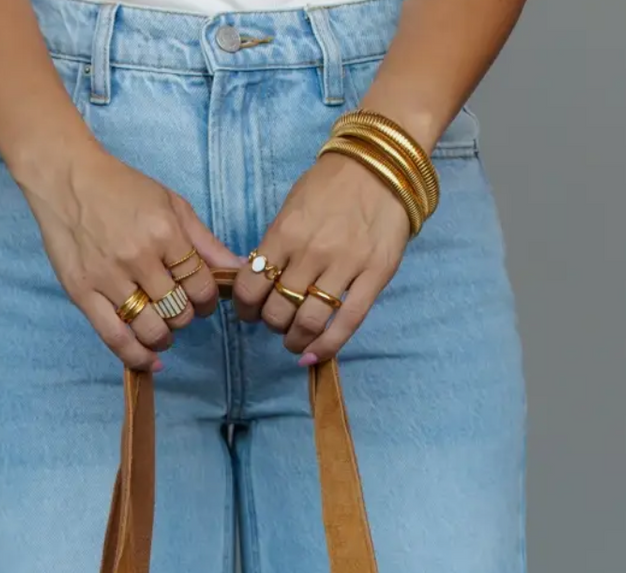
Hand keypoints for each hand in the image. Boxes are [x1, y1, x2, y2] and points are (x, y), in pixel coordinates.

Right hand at [19, 143, 241, 370]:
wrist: (66, 177)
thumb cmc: (122, 188)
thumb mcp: (172, 204)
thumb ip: (204, 241)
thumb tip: (240, 268)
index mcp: (164, 232)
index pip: (201, 286)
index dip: (207, 300)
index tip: (201, 299)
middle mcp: (138, 257)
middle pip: (178, 311)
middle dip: (184, 316)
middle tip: (177, 308)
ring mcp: (108, 277)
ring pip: (151, 329)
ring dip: (164, 338)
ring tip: (162, 331)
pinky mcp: (83, 292)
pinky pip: (115, 338)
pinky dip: (136, 356)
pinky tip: (149, 360)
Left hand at [233, 152, 412, 361]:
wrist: (381, 163)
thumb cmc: (332, 185)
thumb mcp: (292, 207)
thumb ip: (276, 245)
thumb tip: (257, 279)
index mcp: (286, 233)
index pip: (250, 287)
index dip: (245, 308)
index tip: (250, 312)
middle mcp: (311, 252)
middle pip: (277, 310)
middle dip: (271, 324)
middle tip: (277, 322)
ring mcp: (345, 265)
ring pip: (308, 321)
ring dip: (295, 340)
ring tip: (295, 341)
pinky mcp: (374, 276)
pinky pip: (347, 323)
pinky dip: (326, 347)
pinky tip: (313, 356)